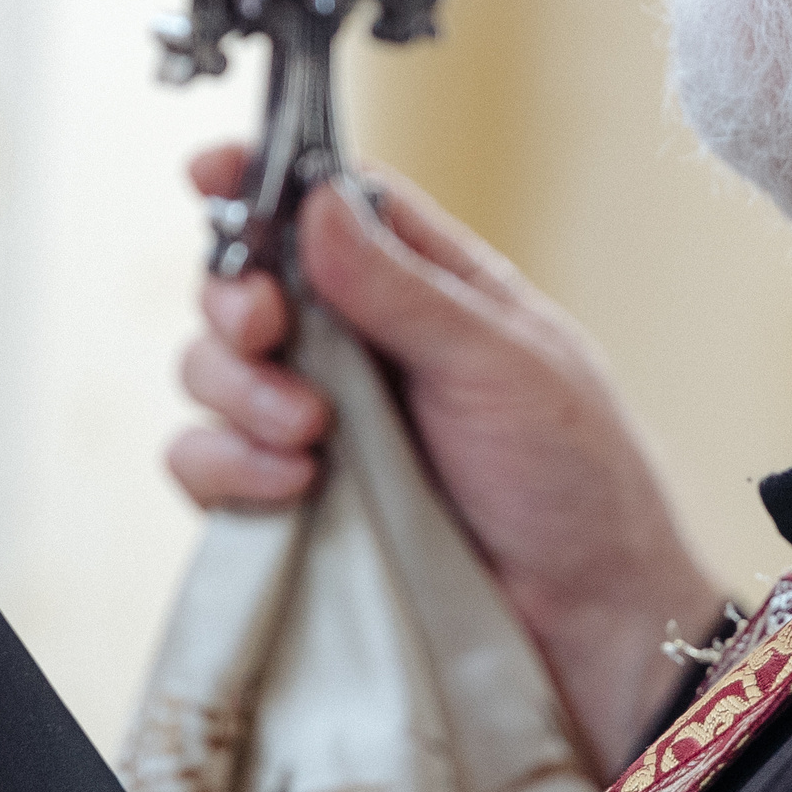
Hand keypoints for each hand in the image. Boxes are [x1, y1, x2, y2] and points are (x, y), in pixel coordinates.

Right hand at [168, 145, 724, 773]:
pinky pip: (205, 464)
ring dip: (238, 388)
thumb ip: (403, 289)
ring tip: (310, 430)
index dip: (260, 178)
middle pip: (245, 282)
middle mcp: (360, 346)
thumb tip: (317, 204)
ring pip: (211, 371)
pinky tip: (296, 486)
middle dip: (234, 296)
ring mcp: (319, 424)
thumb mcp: (502, 361)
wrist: (586, 621)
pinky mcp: (287, 504)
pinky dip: (229, 467)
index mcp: (423, 287)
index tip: (207, 170)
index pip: (326, 203)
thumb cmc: (576, 478)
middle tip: (266, 326)